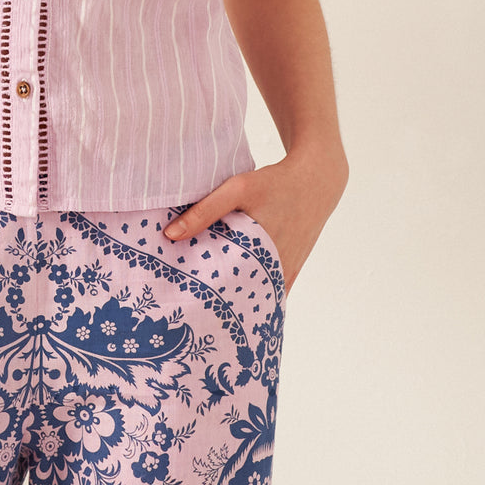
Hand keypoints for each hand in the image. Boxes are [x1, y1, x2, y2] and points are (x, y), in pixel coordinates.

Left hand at [163, 149, 347, 293]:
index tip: (178, 296)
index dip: (200, 292)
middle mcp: (275, 270)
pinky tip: (232, 292)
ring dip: (232, 297)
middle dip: (213, 298)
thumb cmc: (274, 184)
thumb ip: (204, 211)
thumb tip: (169, 235)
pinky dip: (251, 293)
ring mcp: (285, 274)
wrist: (315, 183)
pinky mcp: (291, 272)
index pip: (224, 285)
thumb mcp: (237, 190)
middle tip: (186, 301)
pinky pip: (268, 291)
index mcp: (259, 252)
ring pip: (253, 296)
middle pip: (237, 294)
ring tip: (204, 298)